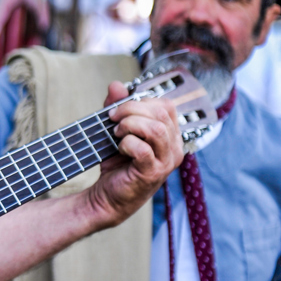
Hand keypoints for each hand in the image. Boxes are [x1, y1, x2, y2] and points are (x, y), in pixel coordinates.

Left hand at [86, 81, 183, 226]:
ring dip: (130, 125)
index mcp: (170, 135)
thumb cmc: (116, 163)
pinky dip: (127, 143)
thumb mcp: (116, 130)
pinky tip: (119, 148)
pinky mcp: (153, 173)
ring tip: (116, 133)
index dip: (139, 101)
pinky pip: (143, 149)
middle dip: (130, 109)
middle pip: (161, 113)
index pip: (165, 105)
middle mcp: (174, 148)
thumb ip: (118, 107)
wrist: (106, 196)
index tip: (117, 110)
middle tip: (112, 119)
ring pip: (156, 129)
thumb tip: (116, 85)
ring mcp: (166, 162)